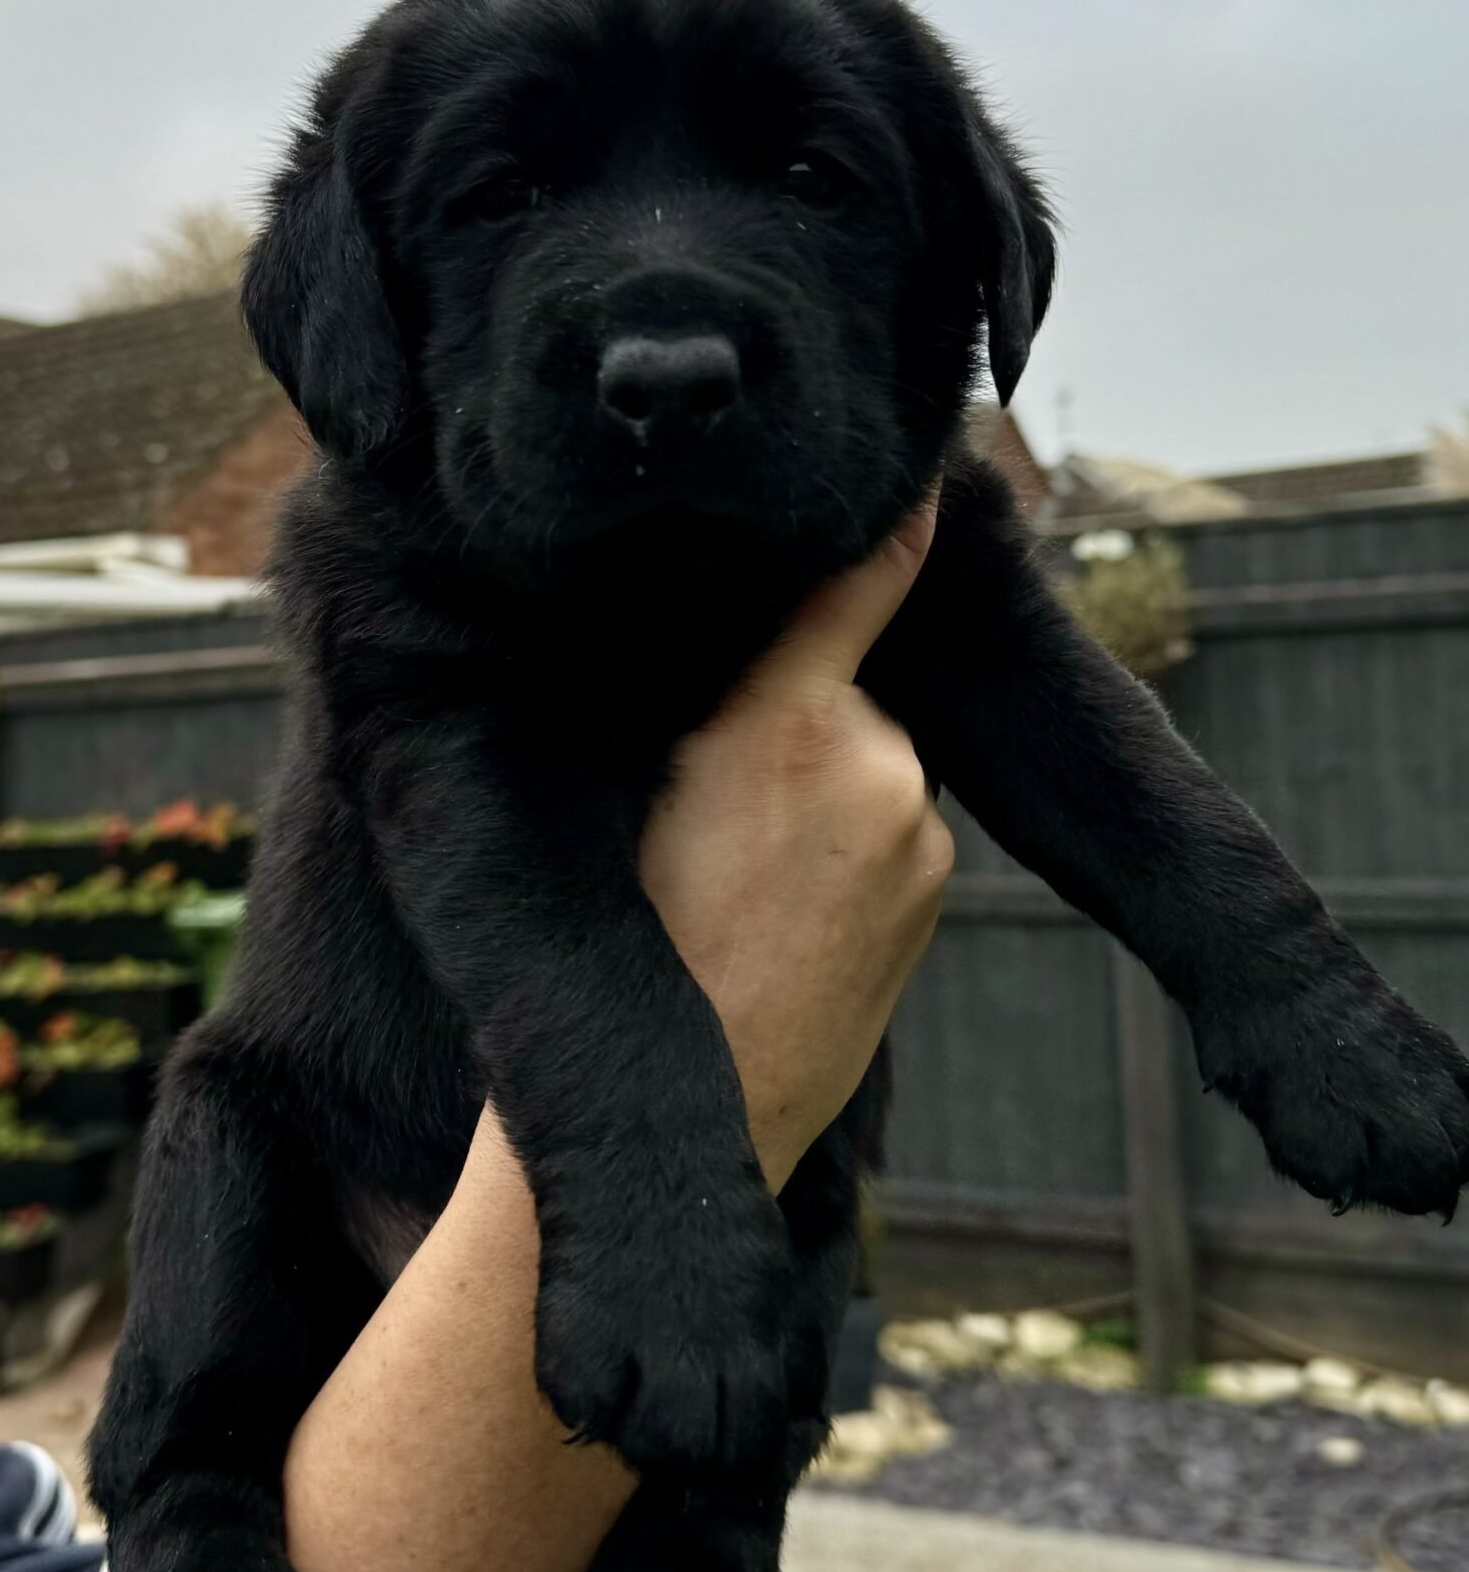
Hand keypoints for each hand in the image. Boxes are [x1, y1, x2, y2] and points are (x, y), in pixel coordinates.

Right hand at [639, 500, 952, 1188]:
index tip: (930, 466)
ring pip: (870, 763)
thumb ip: (719, 703)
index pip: (862, 580)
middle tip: (718, 805)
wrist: (704, 1105)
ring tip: (747, 879)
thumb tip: (770, 650)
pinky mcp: (936, 887)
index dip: (895, 519)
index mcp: (783, 719)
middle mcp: (876, 760)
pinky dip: (854, 846)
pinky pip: (893, 828)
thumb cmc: (636, 943)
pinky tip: (791, 912)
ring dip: (825, 789)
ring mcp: (919, 830)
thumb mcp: (643, 790)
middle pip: (844, 690)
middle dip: (798, 719)